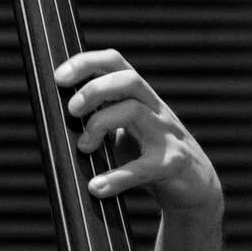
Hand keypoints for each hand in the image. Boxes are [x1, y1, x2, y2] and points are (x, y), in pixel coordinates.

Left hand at [54, 49, 222, 215]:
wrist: (196, 187)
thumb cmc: (152, 156)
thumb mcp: (126, 131)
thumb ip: (101, 120)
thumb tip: (56, 122)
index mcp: (141, 97)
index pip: (116, 63)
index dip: (86, 63)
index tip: (59, 77)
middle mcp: (156, 109)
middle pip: (128, 80)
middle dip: (94, 89)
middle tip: (71, 110)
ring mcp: (167, 134)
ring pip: (134, 111)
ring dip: (99, 124)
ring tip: (84, 147)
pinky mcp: (173, 164)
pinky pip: (144, 166)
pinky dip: (117, 177)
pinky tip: (98, 187)